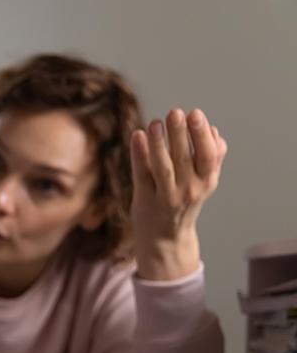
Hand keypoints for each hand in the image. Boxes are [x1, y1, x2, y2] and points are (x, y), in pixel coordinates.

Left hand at [129, 108, 226, 280]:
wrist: (166, 240)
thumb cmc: (185, 203)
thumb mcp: (205, 183)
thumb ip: (212, 159)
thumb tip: (215, 131)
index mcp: (206, 182)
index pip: (208, 156)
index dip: (202, 135)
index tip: (195, 113)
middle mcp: (187, 190)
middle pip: (184, 159)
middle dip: (181, 134)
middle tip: (176, 112)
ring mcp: (165, 197)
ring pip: (162, 168)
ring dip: (159, 144)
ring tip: (156, 122)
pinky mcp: (144, 201)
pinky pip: (142, 176)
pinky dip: (139, 155)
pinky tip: (137, 135)